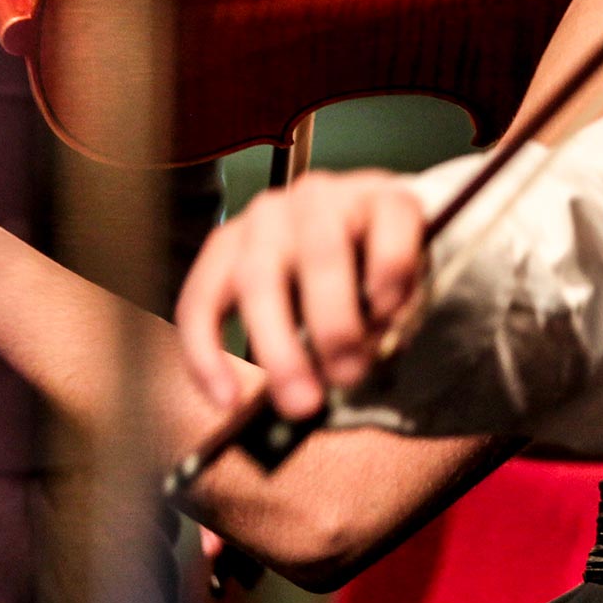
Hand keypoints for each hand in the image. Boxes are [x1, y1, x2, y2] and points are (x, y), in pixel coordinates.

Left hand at [173, 170, 426, 420]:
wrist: (400, 227)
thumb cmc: (340, 283)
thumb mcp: (301, 319)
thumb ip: (294, 355)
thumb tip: (296, 404)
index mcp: (237, 246)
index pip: (203, 297)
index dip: (205, 352)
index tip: (228, 403)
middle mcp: (273, 215)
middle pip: (259, 280)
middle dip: (281, 352)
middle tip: (305, 403)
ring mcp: (330, 199)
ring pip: (321, 257)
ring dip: (336, 324)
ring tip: (352, 368)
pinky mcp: (389, 198)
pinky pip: (385, 248)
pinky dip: (388, 290)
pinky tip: (390, 312)